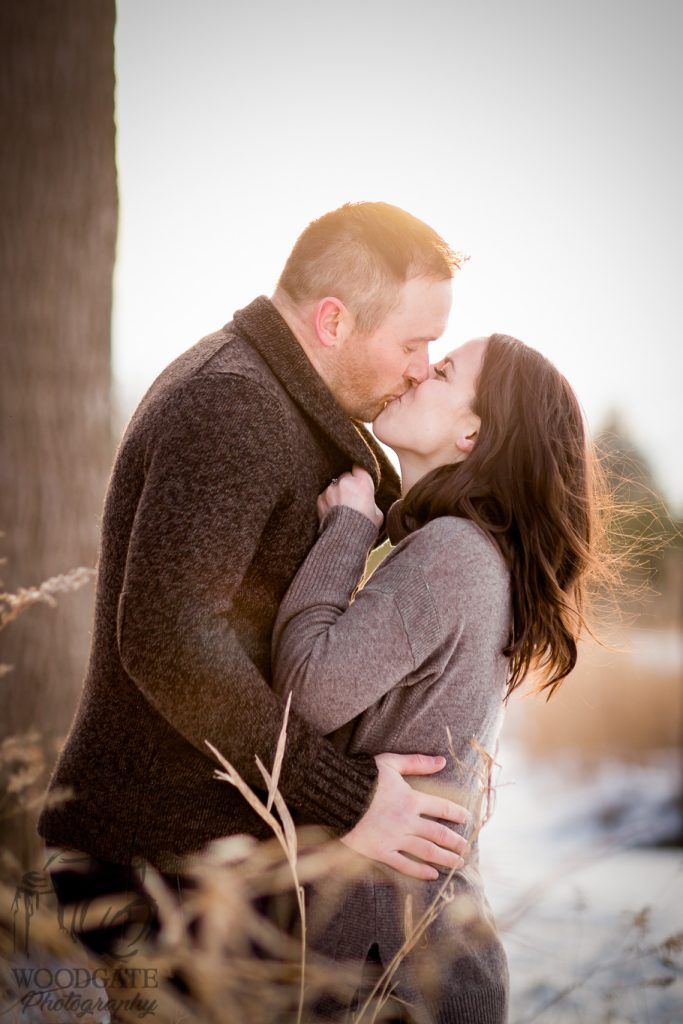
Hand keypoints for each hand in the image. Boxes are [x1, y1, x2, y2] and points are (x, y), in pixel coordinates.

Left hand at [317, 466, 382, 527]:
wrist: (344, 540)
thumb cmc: (365, 527)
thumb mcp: (377, 514)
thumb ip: (371, 502)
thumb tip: (367, 501)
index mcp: (362, 483)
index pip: (360, 466)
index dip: (359, 473)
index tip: (360, 478)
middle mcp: (345, 482)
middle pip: (346, 475)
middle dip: (348, 484)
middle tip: (351, 497)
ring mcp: (331, 489)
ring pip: (334, 485)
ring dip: (337, 493)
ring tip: (341, 508)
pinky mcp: (320, 498)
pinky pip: (325, 495)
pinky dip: (328, 501)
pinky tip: (333, 512)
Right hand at [340, 752, 470, 880]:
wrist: (336, 796)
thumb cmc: (363, 776)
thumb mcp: (390, 763)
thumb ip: (417, 762)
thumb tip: (441, 761)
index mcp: (411, 799)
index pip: (441, 808)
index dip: (456, 813)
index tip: (466, 819)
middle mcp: (407, 821)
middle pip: (438, 833)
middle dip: (455, 842)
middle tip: (466, 848)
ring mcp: (395, 838)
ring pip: (426, 851)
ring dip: (445, 858)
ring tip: (458, 864)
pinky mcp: (381, 851)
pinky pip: (404, 864)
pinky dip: (420, 871)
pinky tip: (432, 874)